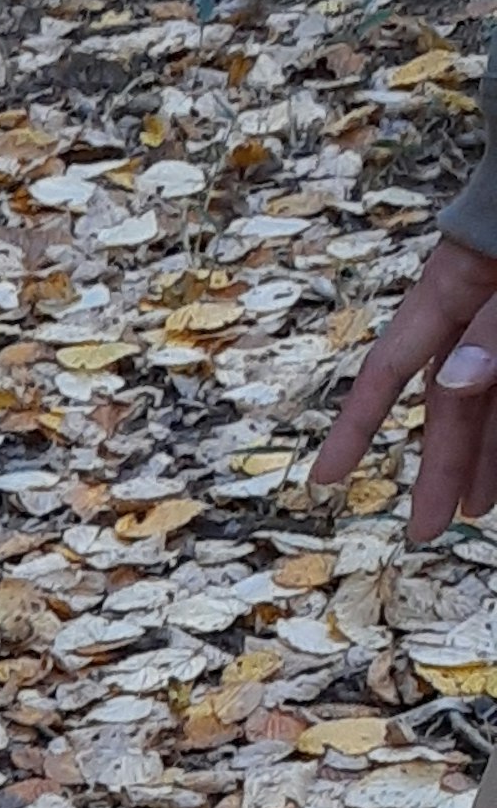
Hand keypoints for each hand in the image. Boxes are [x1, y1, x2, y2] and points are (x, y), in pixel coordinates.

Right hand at [313, 233, 496, 535]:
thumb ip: (496, 329)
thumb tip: (455, 385)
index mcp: (457, 279)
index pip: (393, 365)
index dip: (359, 425)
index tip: (328, 478)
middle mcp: (482, 300)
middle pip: (454, 394)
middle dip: (447, 461)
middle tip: (432, 527)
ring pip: (496, 391)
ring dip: (492, 449)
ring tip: (484, 504)